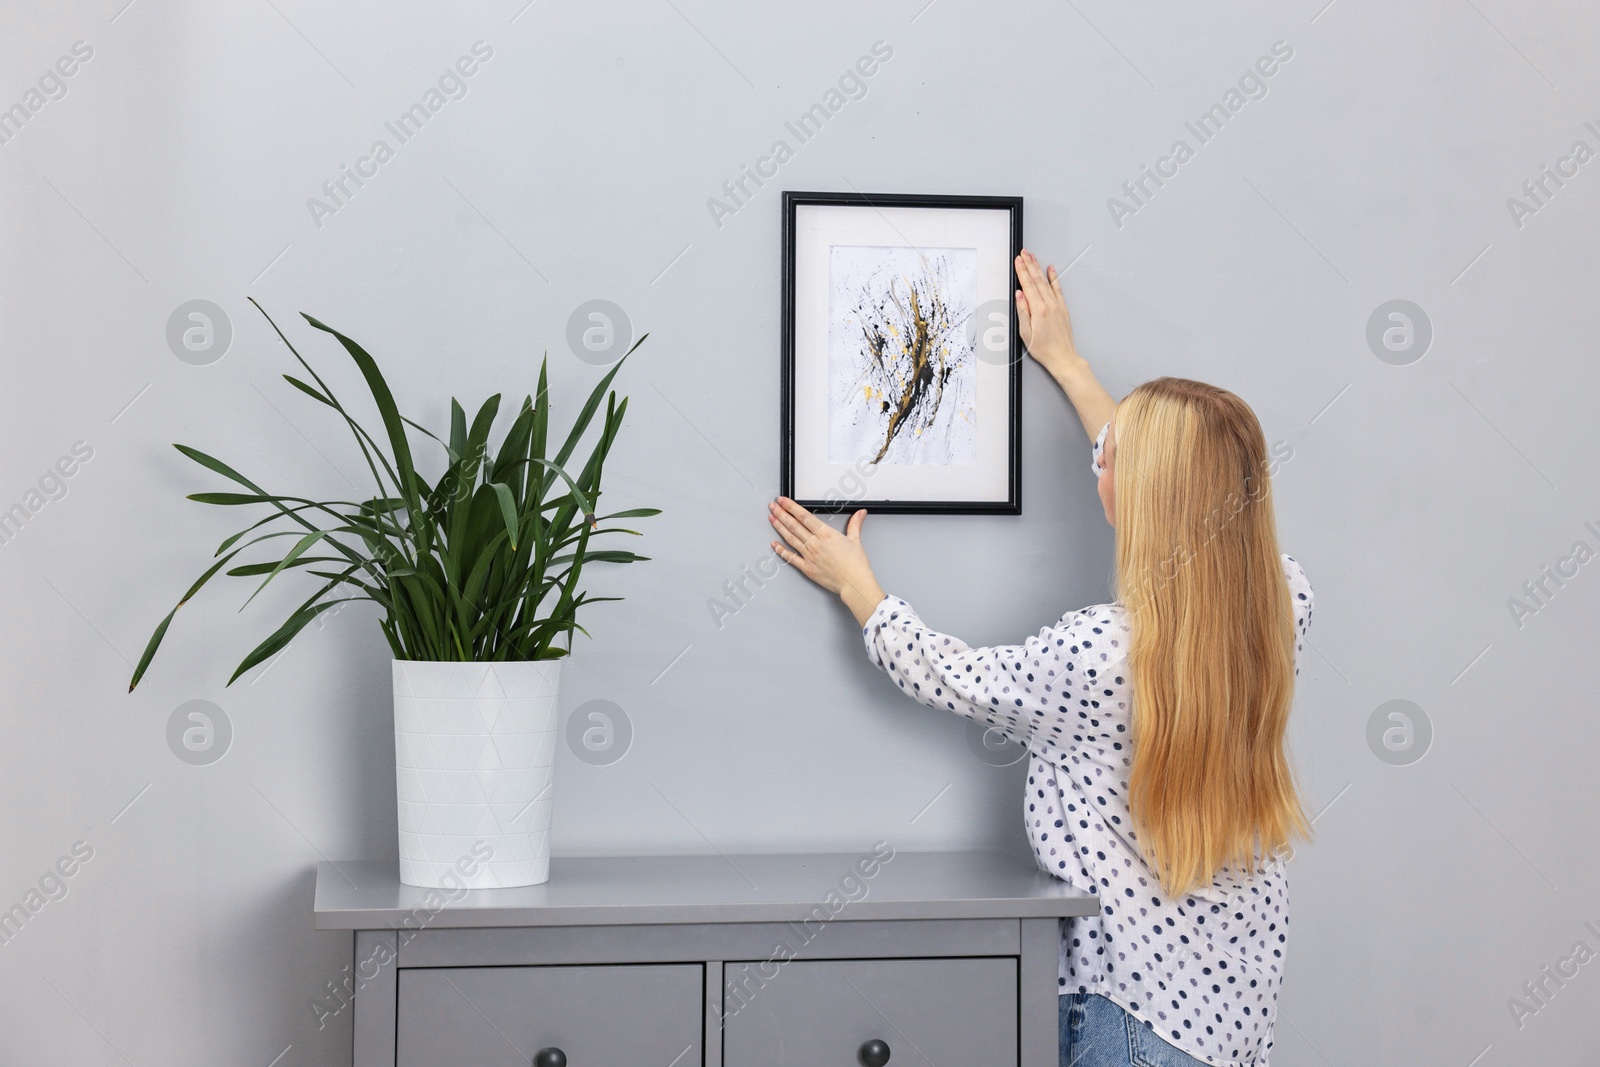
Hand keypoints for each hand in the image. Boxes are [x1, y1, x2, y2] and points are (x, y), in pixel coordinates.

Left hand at [768, 497, 885, 624]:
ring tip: (771, 518)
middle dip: (781, 513)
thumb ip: (855, 524)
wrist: (854, 583)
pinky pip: (791, 558)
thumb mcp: (856, 540)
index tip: (783, 500)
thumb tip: (860, 513)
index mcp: (826, 534)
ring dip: (779, 527)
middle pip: (794, 525)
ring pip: (790, 538)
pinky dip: (781, 551)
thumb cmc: (855, 565)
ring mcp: (809, 556)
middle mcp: (815, 543)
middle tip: (773, 506)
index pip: (804, 516)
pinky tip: (774, 545)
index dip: (791, 507)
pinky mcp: (807, 568)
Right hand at [1014, 249, 1080, 374]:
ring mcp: (1058, 306)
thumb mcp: (1026, 333)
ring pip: (1046, 282)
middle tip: (1024, 252)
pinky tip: (1051, 269)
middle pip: (1037, 280)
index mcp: (1039, 310)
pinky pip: (1058, 289)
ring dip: (1039, 268)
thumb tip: (1019, 295)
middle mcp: (1050, 305)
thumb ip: (1023, 312)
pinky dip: (1054, 278)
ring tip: (1033, 257)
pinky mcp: (1063, 309)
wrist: (1063, 358)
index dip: (1022, 271)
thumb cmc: (1044, 350)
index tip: (1018, 261)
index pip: (1028, 285)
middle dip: (1029, 264)